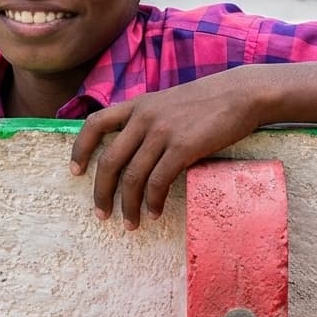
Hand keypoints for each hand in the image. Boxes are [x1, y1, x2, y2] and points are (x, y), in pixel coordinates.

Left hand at [69, 70, 263, 229]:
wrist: (240, 93)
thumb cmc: (207, 101)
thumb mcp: (167, 103)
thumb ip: (147, 121)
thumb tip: (134, 151)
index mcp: (137, 105)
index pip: (95, 124)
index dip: (80, 149)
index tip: (76, 172)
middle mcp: (143, 117)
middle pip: (109, 160)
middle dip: (101, 192)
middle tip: (101, 213)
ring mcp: (162, 132)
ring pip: (132, 176)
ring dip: (128, 205)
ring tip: (130, 223)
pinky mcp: (183, 147)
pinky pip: (158, 181)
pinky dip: (152, 202)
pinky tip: (154, 212)